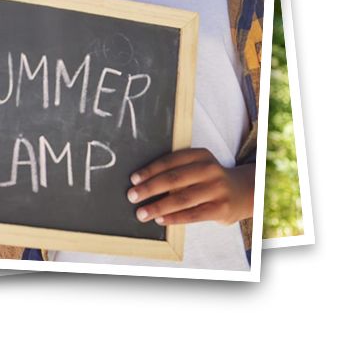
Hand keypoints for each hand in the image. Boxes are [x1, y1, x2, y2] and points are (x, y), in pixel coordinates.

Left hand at [126, 148, 254, 225]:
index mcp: (200, 155)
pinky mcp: (221, 208)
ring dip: (158, 207)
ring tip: (142, 213)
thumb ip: (178, 169)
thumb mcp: (198, 165)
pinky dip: (174, 218)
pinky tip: (160, 220)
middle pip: (173, 179)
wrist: (242, 191)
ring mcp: (217, 189)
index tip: (134, 179)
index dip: (150, 170)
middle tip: (132, 196)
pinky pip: (193, 214)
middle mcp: (209, 170)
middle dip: (149, 188)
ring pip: (182, 199)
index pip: (170, 161)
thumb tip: (143, 182)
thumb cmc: (209, 179)